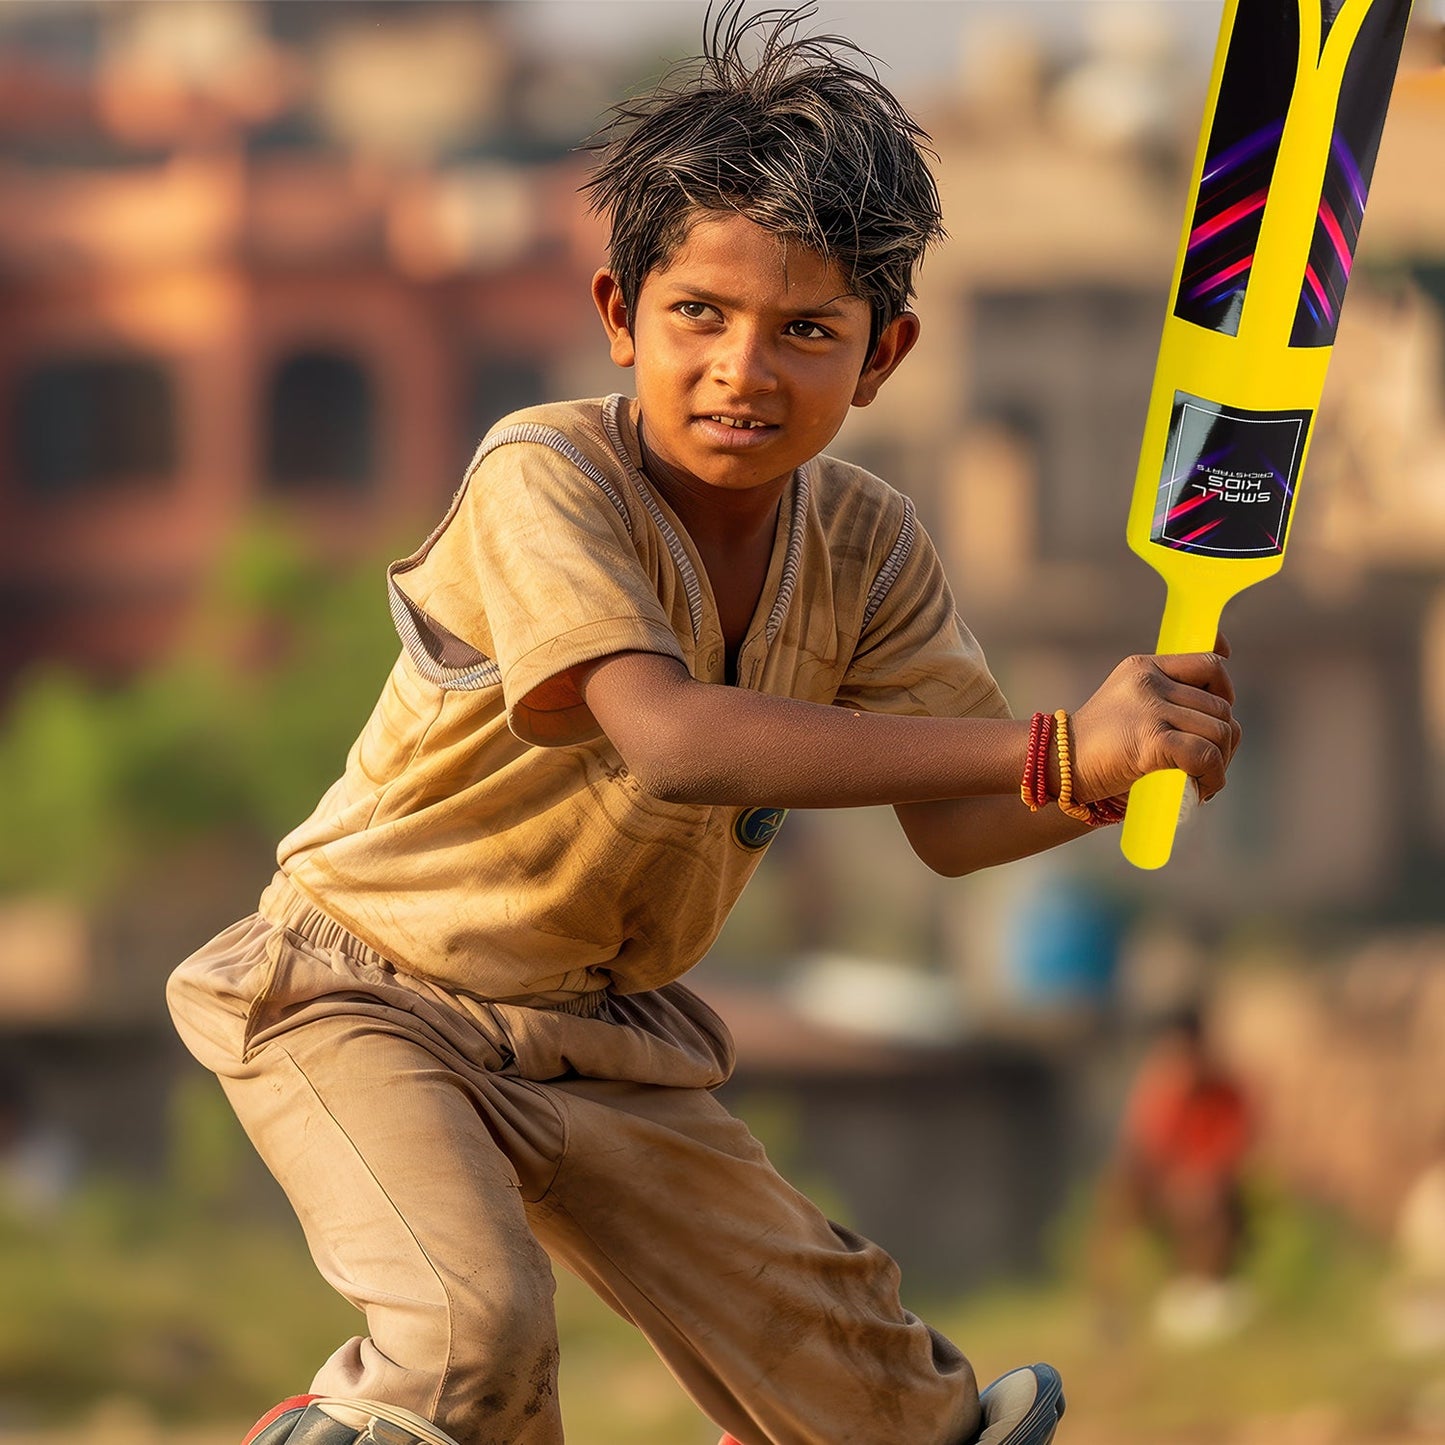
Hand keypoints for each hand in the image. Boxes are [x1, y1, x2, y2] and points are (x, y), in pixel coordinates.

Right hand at [1068, 635, 1241, 803]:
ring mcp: (1150, 709)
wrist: (1057, 766)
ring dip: (1220, 763)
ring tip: (1202, 779)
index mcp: (1144, 667)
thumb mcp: (1127, 703)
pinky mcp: (1151, 739)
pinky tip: (1201, 789)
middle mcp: (1149, 681)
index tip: (1221, 716)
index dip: (1225, 689)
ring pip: (1219, 732)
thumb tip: (1219, 700)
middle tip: (1208, 765)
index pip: (1209, 664)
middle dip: (1223, 741)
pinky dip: (1212, 777)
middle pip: (1220, 707)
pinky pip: (1205, 756)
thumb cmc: (1097, 744)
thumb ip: (1163, 695)